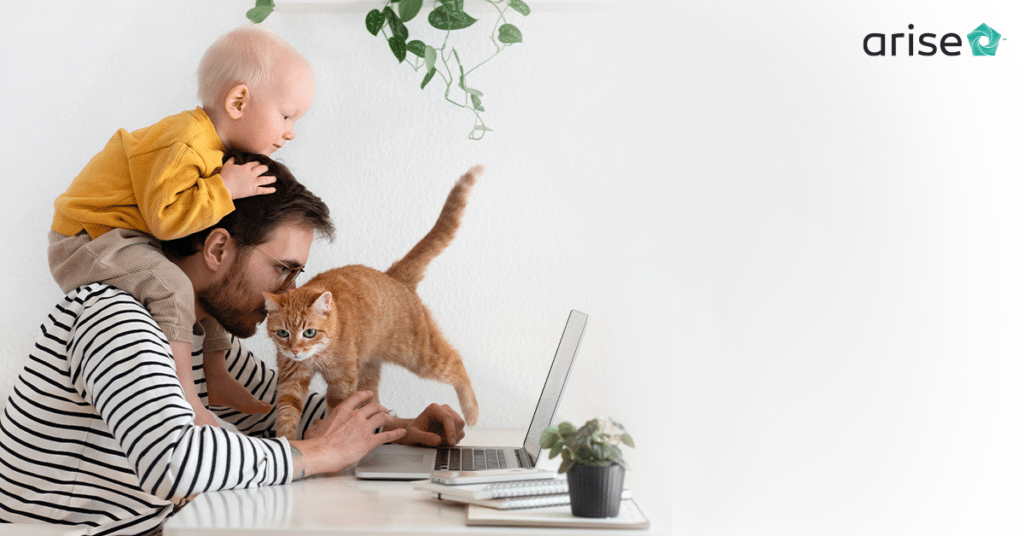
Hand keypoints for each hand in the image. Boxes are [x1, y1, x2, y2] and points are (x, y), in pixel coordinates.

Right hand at [220, 157, 275, 198]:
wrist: (224, 187)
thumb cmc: (224, 176)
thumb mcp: (227, 165)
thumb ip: (231, 160)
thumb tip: (233, 157)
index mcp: (245, 167)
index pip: (254, 163)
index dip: (257, 163)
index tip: (258, 163)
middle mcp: (251, 174)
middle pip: (262, 169)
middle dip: (265, 168)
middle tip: (267, 168)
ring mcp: (253, 182)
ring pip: (265, 179)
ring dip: (271, 179)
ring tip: (275, 179)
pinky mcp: (253, 191)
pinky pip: (263, 190)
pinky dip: (269, 190)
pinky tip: (274, 190)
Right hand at [289, 391, 404, 478]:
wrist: (320, 452)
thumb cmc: (315, 443)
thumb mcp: (313, 430)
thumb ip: (318, 424)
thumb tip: (317, 423)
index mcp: (342, 411)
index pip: (358, 398)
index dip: (366, 395)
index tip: (369, 395)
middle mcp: (355, 416)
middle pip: (373, 406)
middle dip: (380, 407)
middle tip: (382, 409)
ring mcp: (363, 428)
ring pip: (381, 417)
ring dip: (387, 417)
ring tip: (390, 418)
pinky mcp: (369, 441)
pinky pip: (386, 435)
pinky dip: (396, 433)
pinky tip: (401, 432)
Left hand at [391, 403, 465, 446]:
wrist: (414, 433)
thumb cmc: (412, 432)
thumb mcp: (413, 435)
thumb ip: (424, 437)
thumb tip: (439, 440)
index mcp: (433, 409)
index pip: (448, 418)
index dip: (451, 430)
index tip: (450, 443)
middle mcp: (444, 409)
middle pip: (458, 422)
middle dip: (453, 435)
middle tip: (442, 444)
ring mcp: (451, 415)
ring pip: (461, 427)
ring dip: (454, 438)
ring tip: (440, 443)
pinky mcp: (454, 423)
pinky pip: (461, 432)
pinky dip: (455, 439)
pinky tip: (444, 442)